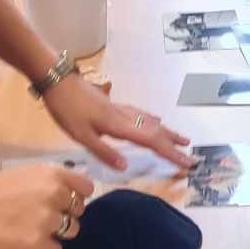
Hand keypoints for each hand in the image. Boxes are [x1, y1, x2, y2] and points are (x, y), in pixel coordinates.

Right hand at [0, 163, 95, 248]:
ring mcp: (48, 220)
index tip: (65, 202)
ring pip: (71, 231)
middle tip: (43, 218)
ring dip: (57, 233)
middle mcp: (55, 194)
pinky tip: (26, 243)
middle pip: (79, 210)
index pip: (86, 187)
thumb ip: (47, 184)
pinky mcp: (38, 243)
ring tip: (34, 231)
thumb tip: (66, 196)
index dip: (77, 196)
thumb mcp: (24, 175)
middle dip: (65, 215)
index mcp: (51, 174)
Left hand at [44, 72, 191, 172]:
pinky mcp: (114, 105)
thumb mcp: (80, 135)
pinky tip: (154, 120)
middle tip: (191, 155)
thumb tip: (126, 167)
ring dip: (167, 132)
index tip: (187, 162)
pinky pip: (141, 115)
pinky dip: (153, 121)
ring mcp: (120, 109)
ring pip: (150, 121)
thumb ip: (103, 151)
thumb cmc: (66, 109)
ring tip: (181, 139)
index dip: (171, 153)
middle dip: (174, 144)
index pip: (151, 141)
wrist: (58, 81)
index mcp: (118, 126)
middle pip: (156, 131)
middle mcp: (124, 116)